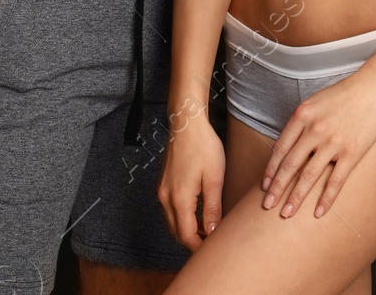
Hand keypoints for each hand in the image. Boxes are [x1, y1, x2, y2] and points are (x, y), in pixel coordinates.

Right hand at [158, 111, 224, 249]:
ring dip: (188, 230)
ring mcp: (162, 191)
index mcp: (179, 198)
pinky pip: (171, 211)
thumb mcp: (214, 179)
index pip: (186, 235)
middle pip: (177, 232)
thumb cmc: (203, 147)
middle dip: (193, 242)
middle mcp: (165, 198)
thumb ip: (212, 208)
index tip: (214, 252)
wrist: (186, 123)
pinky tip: (198, 214)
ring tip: (208, 230)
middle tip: (213, 244)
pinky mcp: (163, 185)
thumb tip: (212, 232)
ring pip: (173, 223)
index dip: (199, 247)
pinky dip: (183, 218)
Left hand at [261, 69, 375, 218]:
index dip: (270, 170)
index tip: (263, 185)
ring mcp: (333, 143)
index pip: (280, 149)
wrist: (373, 88)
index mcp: (301, 116)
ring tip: (286, 213)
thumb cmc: (343, 94)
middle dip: (276, 188)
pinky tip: (319, 212)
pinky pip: (336, 181)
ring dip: (295, 197)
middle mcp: (314, 130)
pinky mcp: (351, 153)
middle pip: (290, 165)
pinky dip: (326, 199)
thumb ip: (300, 123)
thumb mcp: (314, 102)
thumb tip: (287, 147)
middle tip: (267, 205)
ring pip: (308, 176)